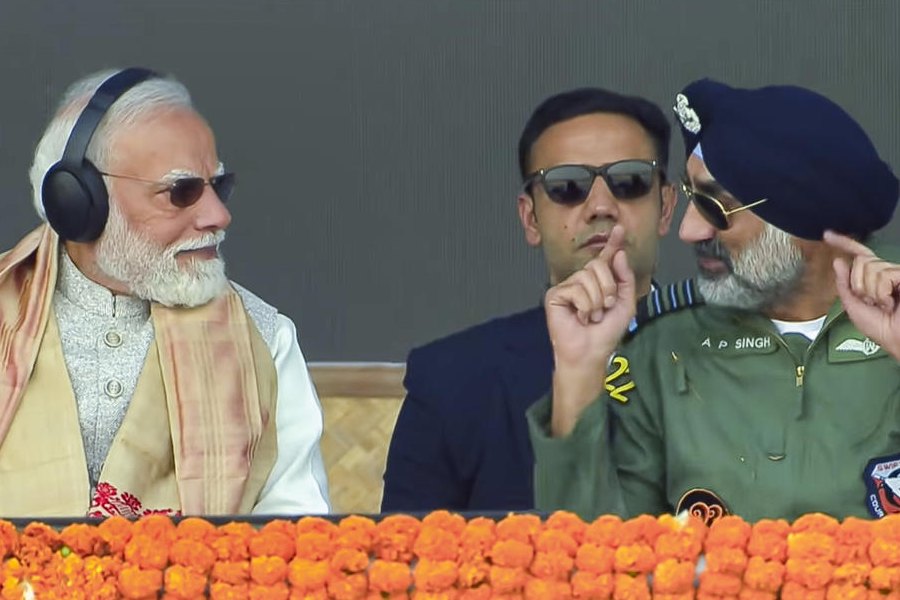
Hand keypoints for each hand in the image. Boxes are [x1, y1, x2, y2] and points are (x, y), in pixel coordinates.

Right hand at [544, 224, 635, 435]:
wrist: (590, 353)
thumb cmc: (605, 333)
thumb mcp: (625, 305)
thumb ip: (625, 279)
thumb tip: (619, 254)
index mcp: (598, 282)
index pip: (605, 259)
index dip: (612, 244)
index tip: (620, 228)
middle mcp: (581, 281)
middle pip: (598, 266)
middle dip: (607, 289)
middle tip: (603, 309)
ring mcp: (567, 287)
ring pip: (587, 278)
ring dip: (596, 302)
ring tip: (590, 316)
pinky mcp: (555, 295)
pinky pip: (576, 290)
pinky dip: (583, 306)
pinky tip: (579, 318)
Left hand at [825, 230, 899, 360]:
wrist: (898, 339)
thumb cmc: (881, 328)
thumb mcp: (854, 307)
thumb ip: (845, 284)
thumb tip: (838, 260)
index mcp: (875, 278)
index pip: (860, 255)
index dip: (845, 243)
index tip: (827, 235)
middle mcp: (887, 272)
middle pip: (861, 261)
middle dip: (860, 284)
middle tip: (873, 303)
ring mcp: (897, 273)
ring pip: (870, 267)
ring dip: (872, 291)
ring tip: (885, 305)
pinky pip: (882, 275)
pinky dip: (881, 292)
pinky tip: (891, 303)